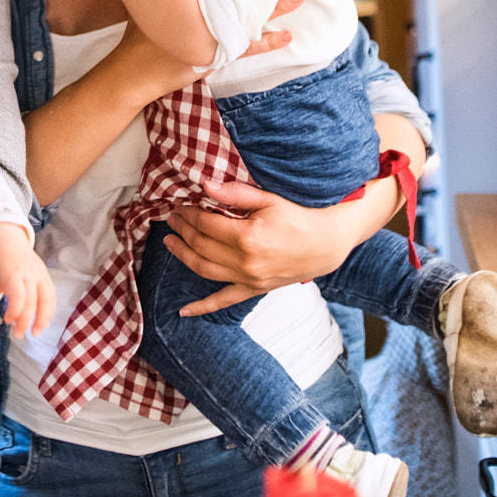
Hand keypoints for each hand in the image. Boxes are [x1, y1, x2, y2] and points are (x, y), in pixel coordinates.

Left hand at [0, 223, 55, 338]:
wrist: (9, 239)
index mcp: (13, 272)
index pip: (19, 295)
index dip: (15, 311)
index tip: (7, 321)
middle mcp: (29, 273)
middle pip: (33, 300)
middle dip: (26, 320)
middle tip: (18, 335)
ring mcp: (40, 274)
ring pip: (47, 298)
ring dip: (43, 318)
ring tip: (36, 333)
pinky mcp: (46, 276)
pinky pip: (52, 295)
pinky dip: (49, 310)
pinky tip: (43, 322)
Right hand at [106, 0, 301, 100]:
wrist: (132, 72)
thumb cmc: (138, 37)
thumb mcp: (147, 3)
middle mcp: (203, 16)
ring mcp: (211, 37)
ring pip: (249, 19)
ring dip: (274, 9)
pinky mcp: (216, 57)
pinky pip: (248, 48)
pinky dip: (268, 42)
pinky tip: (286, 36)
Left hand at [159, 180, 374, 316]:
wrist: (326, 244)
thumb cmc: (299, 218)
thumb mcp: (269, 199)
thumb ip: (235, 193)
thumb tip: (205, 185)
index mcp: (247, 237)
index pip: (205, 224)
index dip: (188, 214)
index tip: (180, 205)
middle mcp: (245, 262)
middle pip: (201, 245)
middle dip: (182, 230)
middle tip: (172, 218)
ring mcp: (248, 279)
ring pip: (204, 269)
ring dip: (182, 256)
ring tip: (169, 242)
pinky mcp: (254, 289)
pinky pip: (223, 301)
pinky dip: (202, 307)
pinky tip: (184, 311)